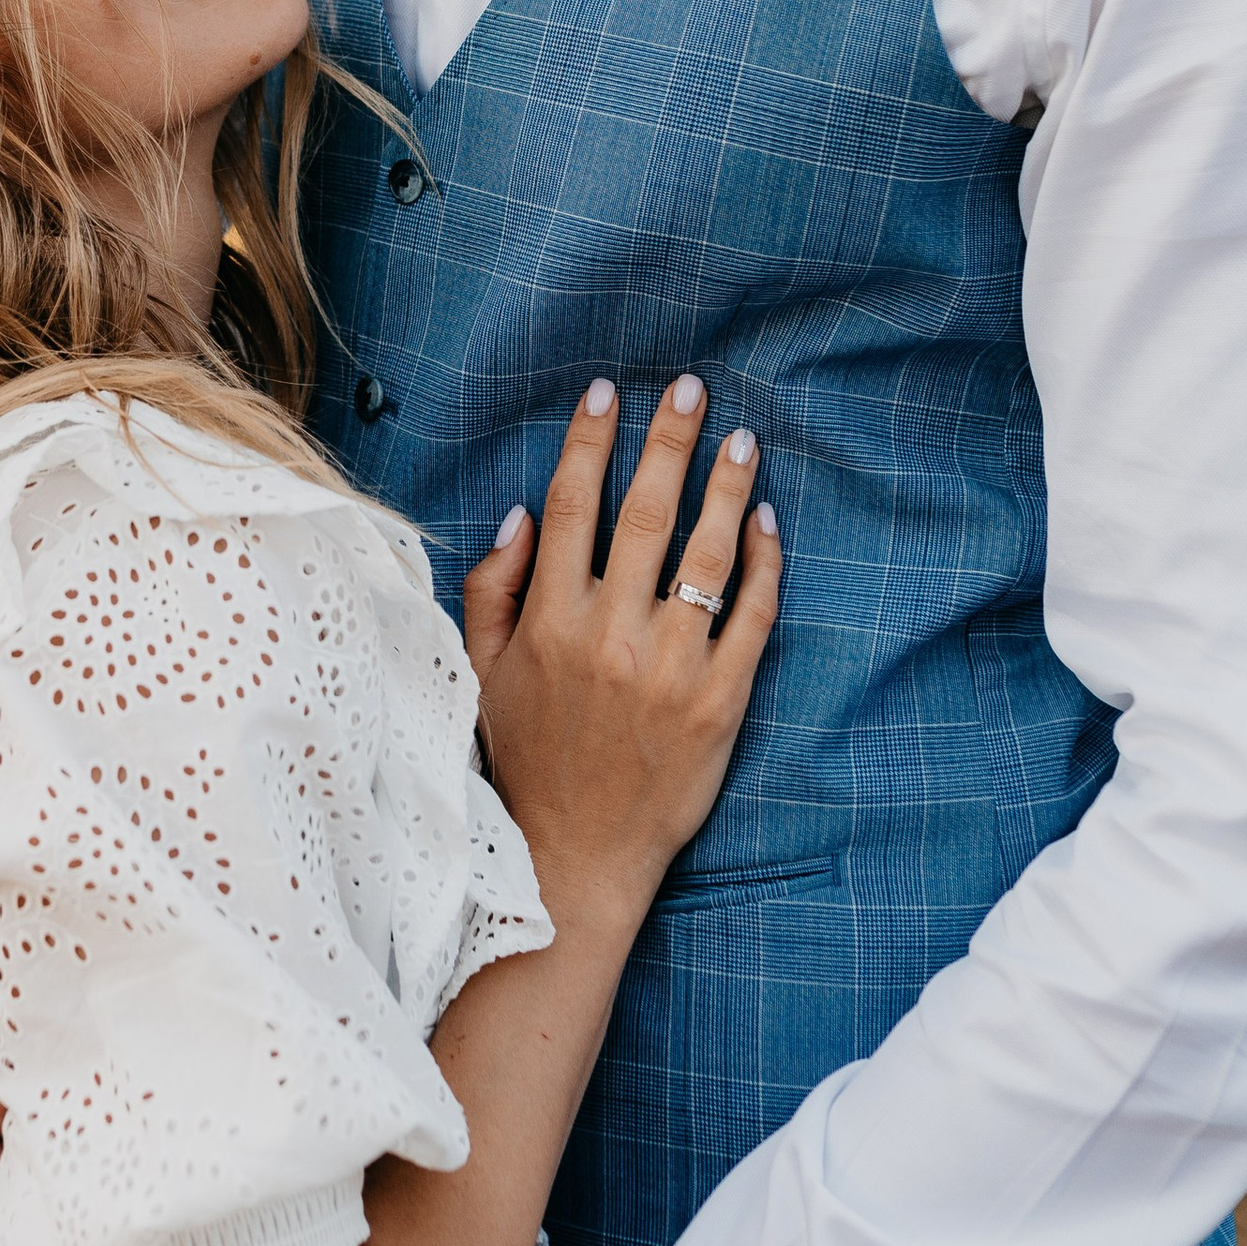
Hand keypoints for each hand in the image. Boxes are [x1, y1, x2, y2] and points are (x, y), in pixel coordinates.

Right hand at [461, 374, 778, 910]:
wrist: (575, 857)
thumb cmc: (525, 760)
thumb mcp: (480, 673)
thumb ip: (492, 589)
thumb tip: (522, 513)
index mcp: (551, 624)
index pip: (571, 507)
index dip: (588, 442)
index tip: (606, 393)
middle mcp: (612, 637)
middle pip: (646, 513)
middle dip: (669, 441)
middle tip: (691, 388)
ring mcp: (673, 669)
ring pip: (708, 554)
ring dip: (726, 487)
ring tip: (741, 439)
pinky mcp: (722, 701)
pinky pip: (753, 616)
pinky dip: (762, 563)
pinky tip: (766, 523)